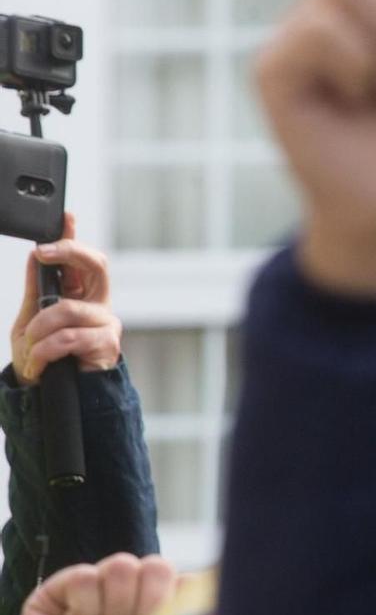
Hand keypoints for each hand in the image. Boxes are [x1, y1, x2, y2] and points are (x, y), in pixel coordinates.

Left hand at [9, 214, 119, 385]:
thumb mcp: (30, 320)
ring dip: (39, 331)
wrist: (47, 396)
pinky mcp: (106, 343)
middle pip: (96, 264)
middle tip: (42, 254)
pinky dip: (45, 351)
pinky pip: (68, 338)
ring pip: (67, 309)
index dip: (75, 237)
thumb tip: (36, 257)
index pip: (82, 259)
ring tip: (30, 351)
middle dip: (70, 253)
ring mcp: (105, 322)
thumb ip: (36, 290)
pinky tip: (40, 364)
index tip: (64, 218)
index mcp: (80, 294)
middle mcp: (97, 303)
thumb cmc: (43, 357)